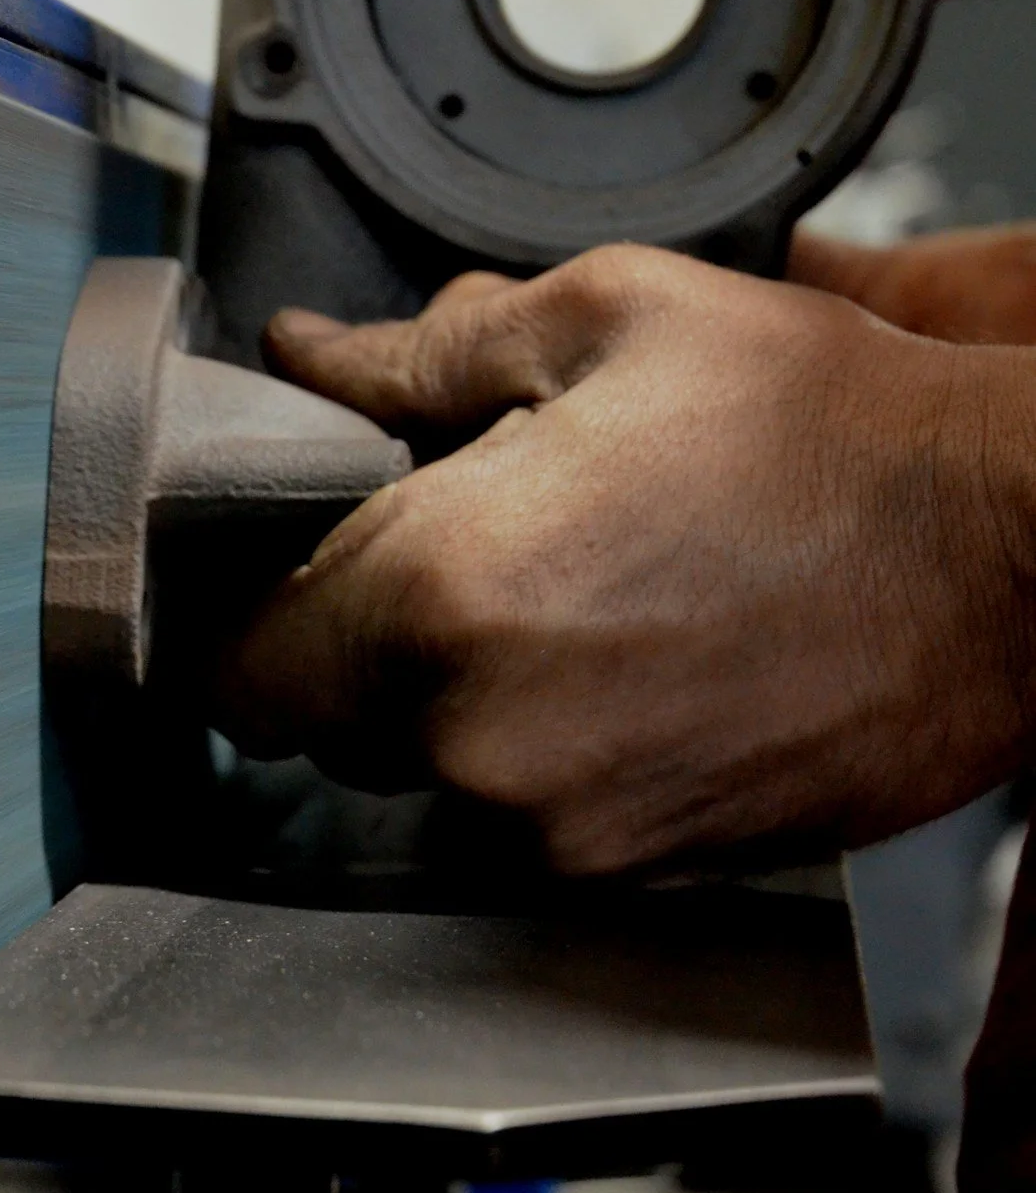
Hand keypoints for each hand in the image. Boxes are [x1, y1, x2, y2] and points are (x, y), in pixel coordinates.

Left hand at [209, 246, 1035, 875]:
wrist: (1027, 552)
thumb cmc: (838, 432)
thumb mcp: (611, 322)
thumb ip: (420, 354)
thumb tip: (311, 356)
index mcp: (441, 591)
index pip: (236, 658)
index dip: (244, 611)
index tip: (273, 576)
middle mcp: (480, 736)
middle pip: (323, 718)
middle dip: (361, 637)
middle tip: (460, 552)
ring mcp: (562, 824)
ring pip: (425, 770)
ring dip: (456, 695)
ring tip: (572, 598)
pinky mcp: (639, 869)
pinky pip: (526, 813)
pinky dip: (544, 747)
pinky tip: (631, 658)